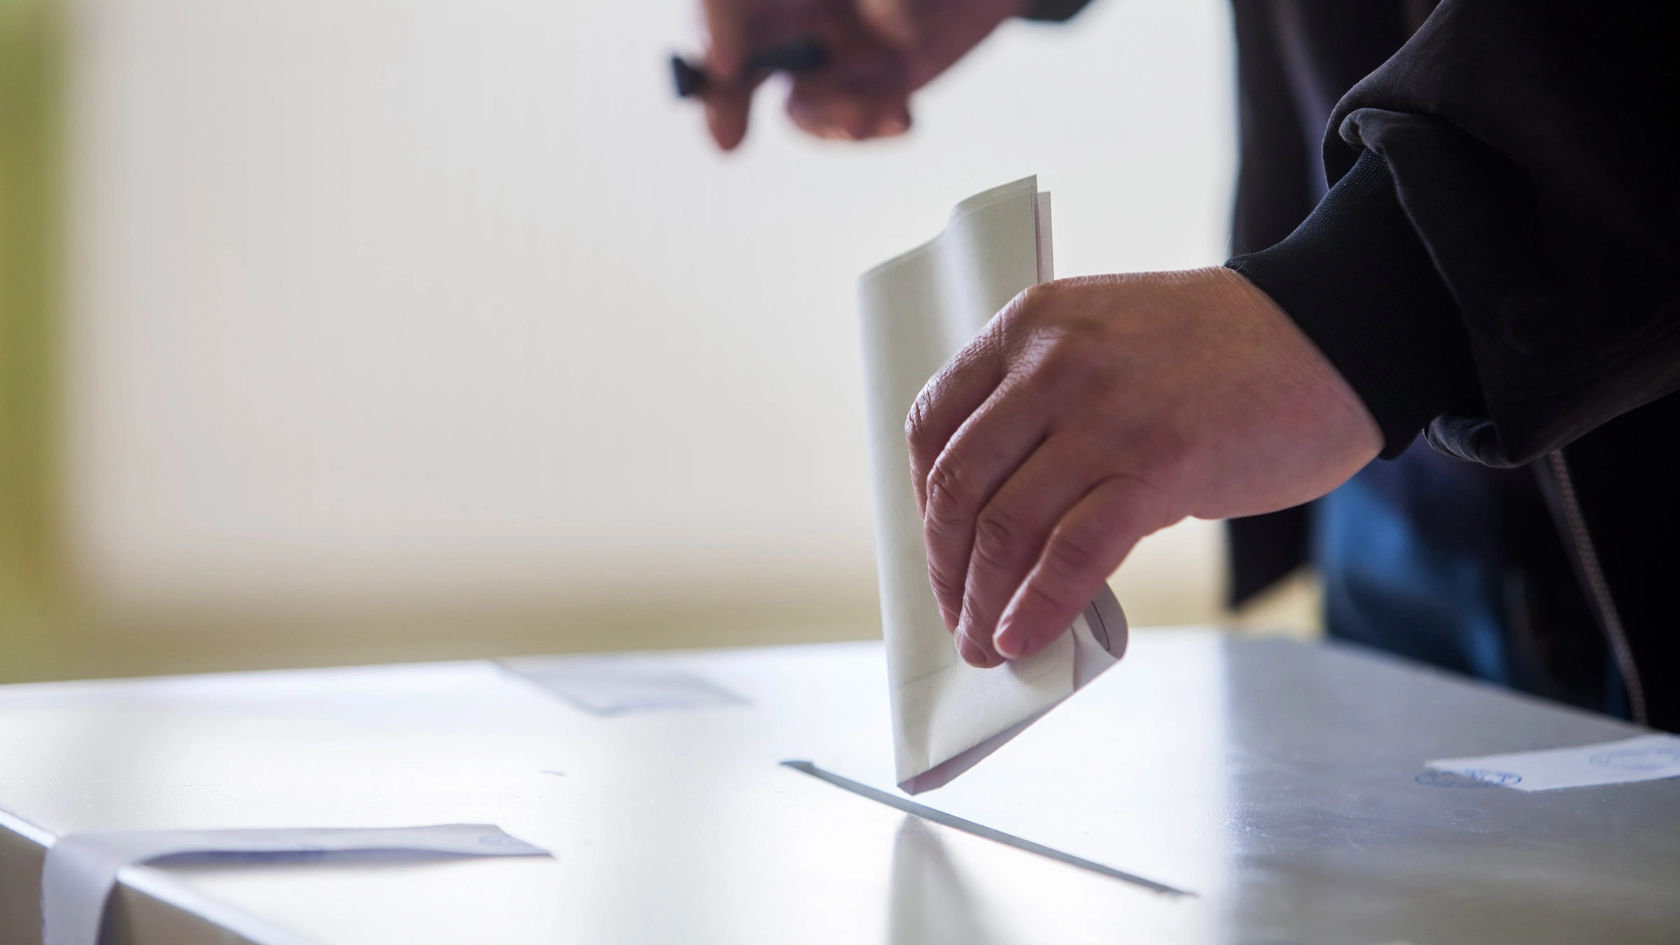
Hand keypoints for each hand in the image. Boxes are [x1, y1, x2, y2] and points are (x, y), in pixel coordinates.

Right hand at [700, 0, 1023, 149]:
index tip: (724, 67)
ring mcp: (833, 52)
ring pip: (801, 104)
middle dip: (727, 101)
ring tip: (875, 113)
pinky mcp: (874, 84)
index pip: (724, 1)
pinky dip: (874, 128)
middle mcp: (799, 14)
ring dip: (830, 120)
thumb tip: (891, 33)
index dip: (714, 29)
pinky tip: (903, 117)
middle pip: (739, 61)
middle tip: (727, 137)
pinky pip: (854, 121)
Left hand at [906, 268, 1380, 666]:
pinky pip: (1074, 554)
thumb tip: (997, 519)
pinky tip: (1024, 638)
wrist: (1333, 334)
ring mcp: (1107, 413)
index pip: (933, 424)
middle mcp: (1055, 363)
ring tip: (985, 643)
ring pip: (1006, 526)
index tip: (938, 548)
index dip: (922, 501)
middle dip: (946, 566)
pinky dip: (1038, 607)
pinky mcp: (1161, 465)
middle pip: (959, 485)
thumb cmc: (1219, 353)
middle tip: (956, 614)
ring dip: (982, 601)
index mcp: (1030, 324)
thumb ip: (1045, 406)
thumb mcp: (1106, 343)